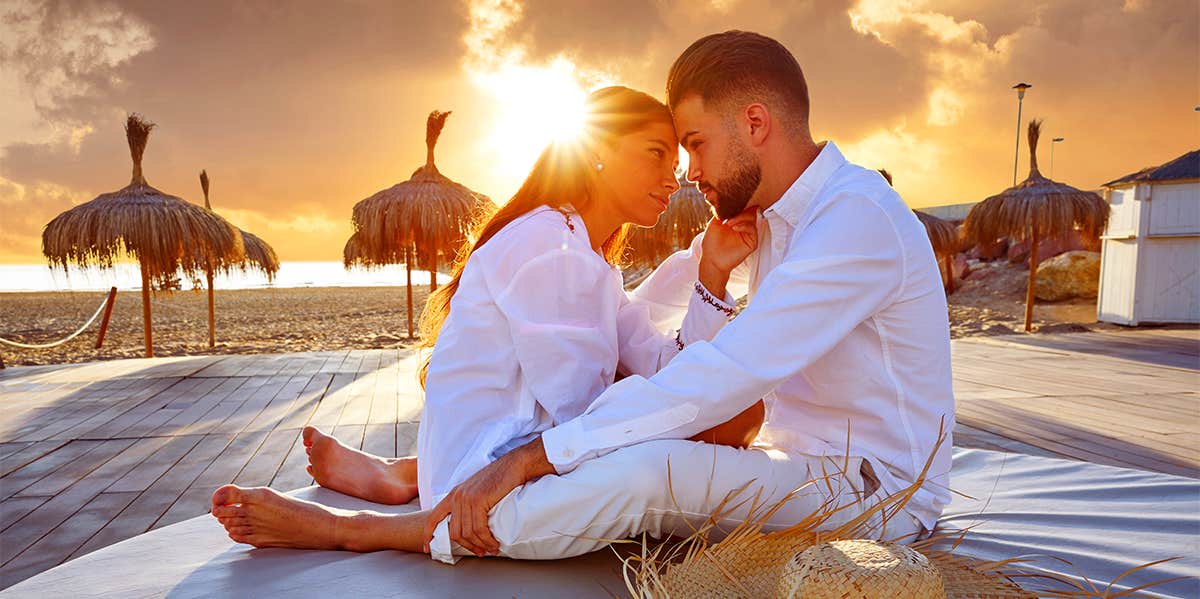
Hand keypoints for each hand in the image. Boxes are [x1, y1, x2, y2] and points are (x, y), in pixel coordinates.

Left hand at [422, 437, 552, 555]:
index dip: (428, 534)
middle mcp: (457, 497)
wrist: (514, 465)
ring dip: (481, 545)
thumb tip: (468, 527)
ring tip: (491, 549)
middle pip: (455, 532)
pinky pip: (479, 529)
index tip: (427, 548)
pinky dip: (487, 540)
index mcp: (454, 495)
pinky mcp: (478, 501)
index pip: (433, 517)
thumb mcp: (476, 491)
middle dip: (468, 546)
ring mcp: (467, 498)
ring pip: (468, 533)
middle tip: (480, 552)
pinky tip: (494, 543)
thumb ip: (468, 505)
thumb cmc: (499, 479)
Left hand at [699, 208, 757, 293]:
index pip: (743, 207)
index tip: (732, 199)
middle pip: (750, 210)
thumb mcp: (714, 223)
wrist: (711, 260)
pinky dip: (744, 225)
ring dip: (741, 217)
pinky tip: (734, 227)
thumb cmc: (711, 243)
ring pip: (752, 218)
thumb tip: (728, 200)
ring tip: (728, 223)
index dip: (740, 202)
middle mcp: (744, 226)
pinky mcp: (752, 242)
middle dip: (741, 208)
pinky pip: (753, 229)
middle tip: (730, 213)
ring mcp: (748, 234)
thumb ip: (722, 211)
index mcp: (736, 220)